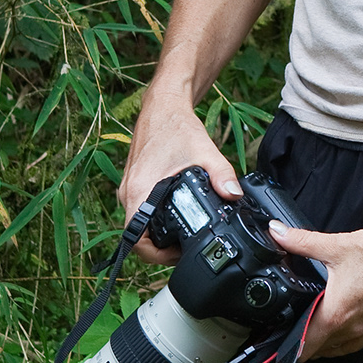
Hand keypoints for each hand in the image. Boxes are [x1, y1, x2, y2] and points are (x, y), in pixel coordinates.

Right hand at [118, 93, 239, 262]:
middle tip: (186, 249)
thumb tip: (234, 196)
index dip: (155, 255)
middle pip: (137, 237)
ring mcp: (128, 189)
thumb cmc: (176, 126)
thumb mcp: (205, 151)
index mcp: (139, 190)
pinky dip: (154, 221)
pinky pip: (140, 212)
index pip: (135, 239)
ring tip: (183, 237)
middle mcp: (128, 193)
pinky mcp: (133, 185)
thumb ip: (223, 175)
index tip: (178, 255)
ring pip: (138, 225)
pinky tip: (175, 218)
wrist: (162, 106)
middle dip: (160, 249)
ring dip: (157, 236)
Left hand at [268, 218, 362, 358]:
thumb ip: (302, 241)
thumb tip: (278, 233)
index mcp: (337, 314)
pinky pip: (359, 343)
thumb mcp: (336, 246)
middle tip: (293, 335)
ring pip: (341, 350)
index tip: (280, 346)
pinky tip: (344, 326)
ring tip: (315, 335)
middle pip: (322, 352)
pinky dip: (346, 341)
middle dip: (306, 347)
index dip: (289, 349)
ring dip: (326, 346)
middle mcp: (353, 329)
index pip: (305, 346)